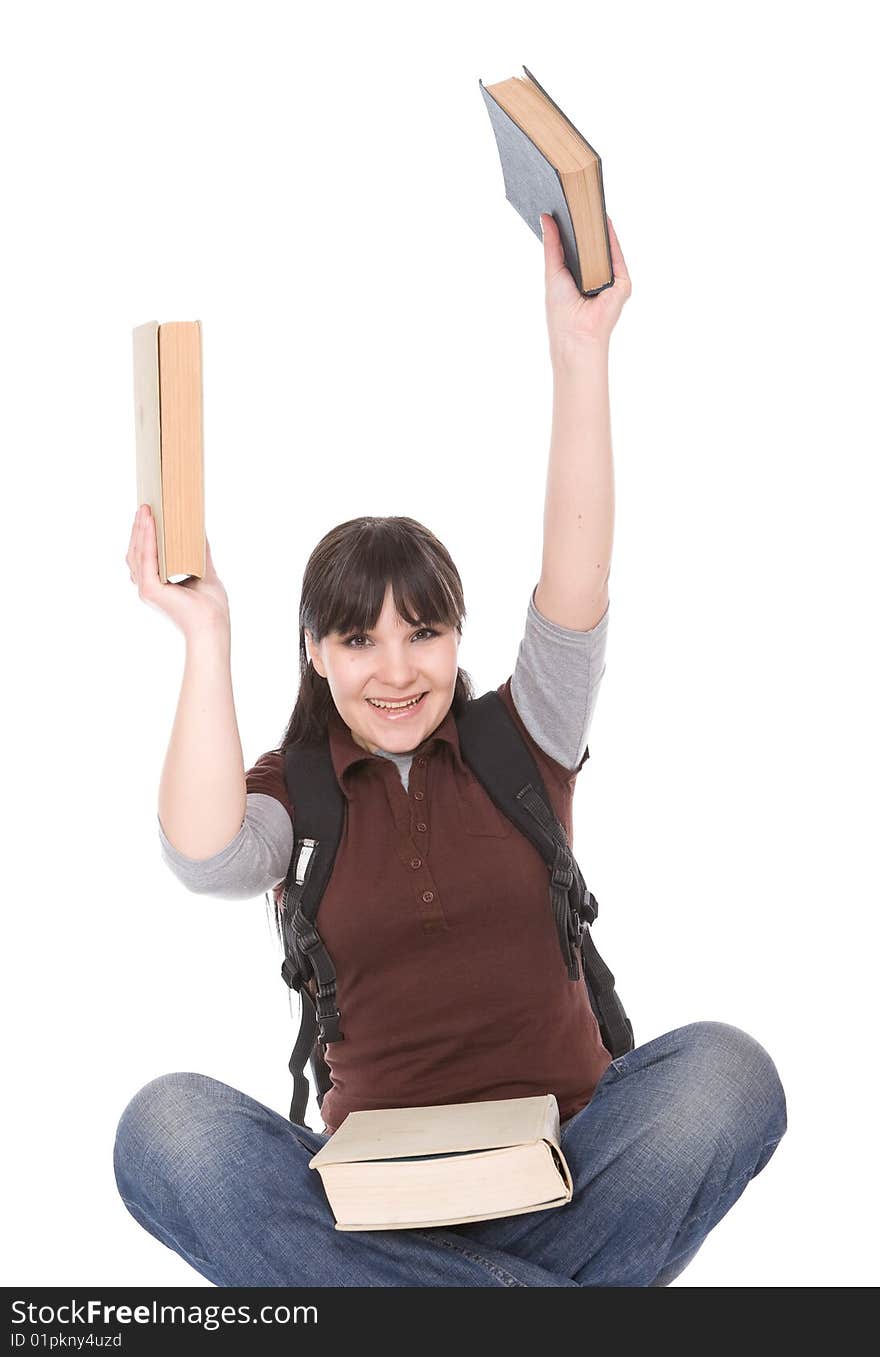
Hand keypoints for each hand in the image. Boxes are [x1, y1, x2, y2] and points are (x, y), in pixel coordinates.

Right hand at [125, 504, 230, 641]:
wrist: (213, 625)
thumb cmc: (211, 607)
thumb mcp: (205, 571)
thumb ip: (200, 553)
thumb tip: (201, 530)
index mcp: (157, 585)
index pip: (145, 556)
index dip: (143, 536)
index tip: (147, 515)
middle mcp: (147, 587)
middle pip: (137, 551)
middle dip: (138, 528)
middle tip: (145, 506)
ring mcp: (146, 589)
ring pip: (138, 552)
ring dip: (140, 529)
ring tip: (146, 508)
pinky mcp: (150, 589)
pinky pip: (146, 557)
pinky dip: (147, 538)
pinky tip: (149, 522)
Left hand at [540, 212, 630, 356]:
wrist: (575, 335)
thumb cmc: (562, 311)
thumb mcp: (553, 271)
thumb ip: (552, 244)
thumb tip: (546, 216)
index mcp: (579, 277)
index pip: (578, 248)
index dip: (572, 228)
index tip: (564, 205)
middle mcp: (596, 277)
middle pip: (592, 246)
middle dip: (584, 224)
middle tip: (575, 197)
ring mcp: (611, 281)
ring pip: (606, 249)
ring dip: (598, 227)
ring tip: (587, 202)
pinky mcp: (623, 284)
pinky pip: (617, 256)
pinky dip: (611, 238)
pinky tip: (603, 220)